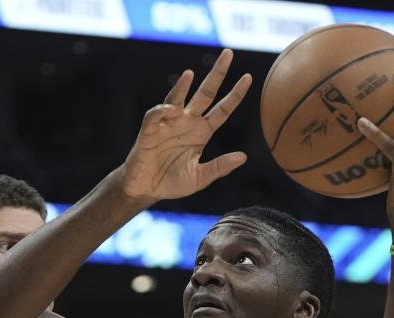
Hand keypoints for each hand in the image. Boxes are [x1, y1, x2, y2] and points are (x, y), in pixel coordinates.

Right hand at [118, 49, 251, 204]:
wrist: (145, 189)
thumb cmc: (171, 183)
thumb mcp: (200, 178)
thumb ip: (219, 168)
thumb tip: (243, 157)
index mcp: (202, 132)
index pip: (223, 109)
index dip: (235, 94)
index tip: (248, 78)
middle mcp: (187, 122)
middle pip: (206, 93)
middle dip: (217, 73)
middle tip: (229, 53)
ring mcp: (169, 123)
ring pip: (179, 96)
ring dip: (183, 85)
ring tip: (190, 74)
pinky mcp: (150, 129)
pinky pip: (157, 114)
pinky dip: (163, 109)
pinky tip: (171, 110)